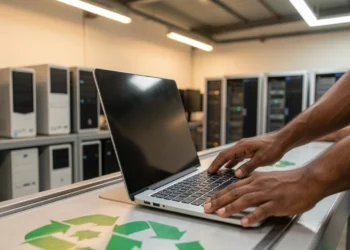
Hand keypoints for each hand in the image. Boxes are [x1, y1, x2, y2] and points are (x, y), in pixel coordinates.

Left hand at [203, 168, 323, 226]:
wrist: (308, 180)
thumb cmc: (288, 181)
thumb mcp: (266, 179)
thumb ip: (253, 185)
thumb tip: (240, 191)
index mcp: (254, 179)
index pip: (232, 187)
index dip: (219, 195)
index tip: (208, 201)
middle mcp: (258, 185)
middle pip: (234, 193)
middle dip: (219, 201)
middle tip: (207, 208)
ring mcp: (268, 194)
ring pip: (245, 200)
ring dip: (231, 207)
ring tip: (220, 214)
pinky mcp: (277, 203)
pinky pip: (263, 210)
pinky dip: (252, 216)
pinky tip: (244, 222)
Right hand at [208, 133, 285, 177]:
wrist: (283, 140)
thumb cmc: (273, 148)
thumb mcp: (261, 160)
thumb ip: (248, 167)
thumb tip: (236, 174)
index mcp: (241, 147)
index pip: (224, 155)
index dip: (216, 164)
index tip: (209, 171)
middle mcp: (241, 146)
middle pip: (225, 155)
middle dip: (217, 164)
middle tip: (210, 173)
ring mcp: (245, 147)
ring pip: (230, 156)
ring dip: (223, 163)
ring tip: (218, 172)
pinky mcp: (249, 150)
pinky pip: (237, 157)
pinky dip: (232, 163)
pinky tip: (231, 169)